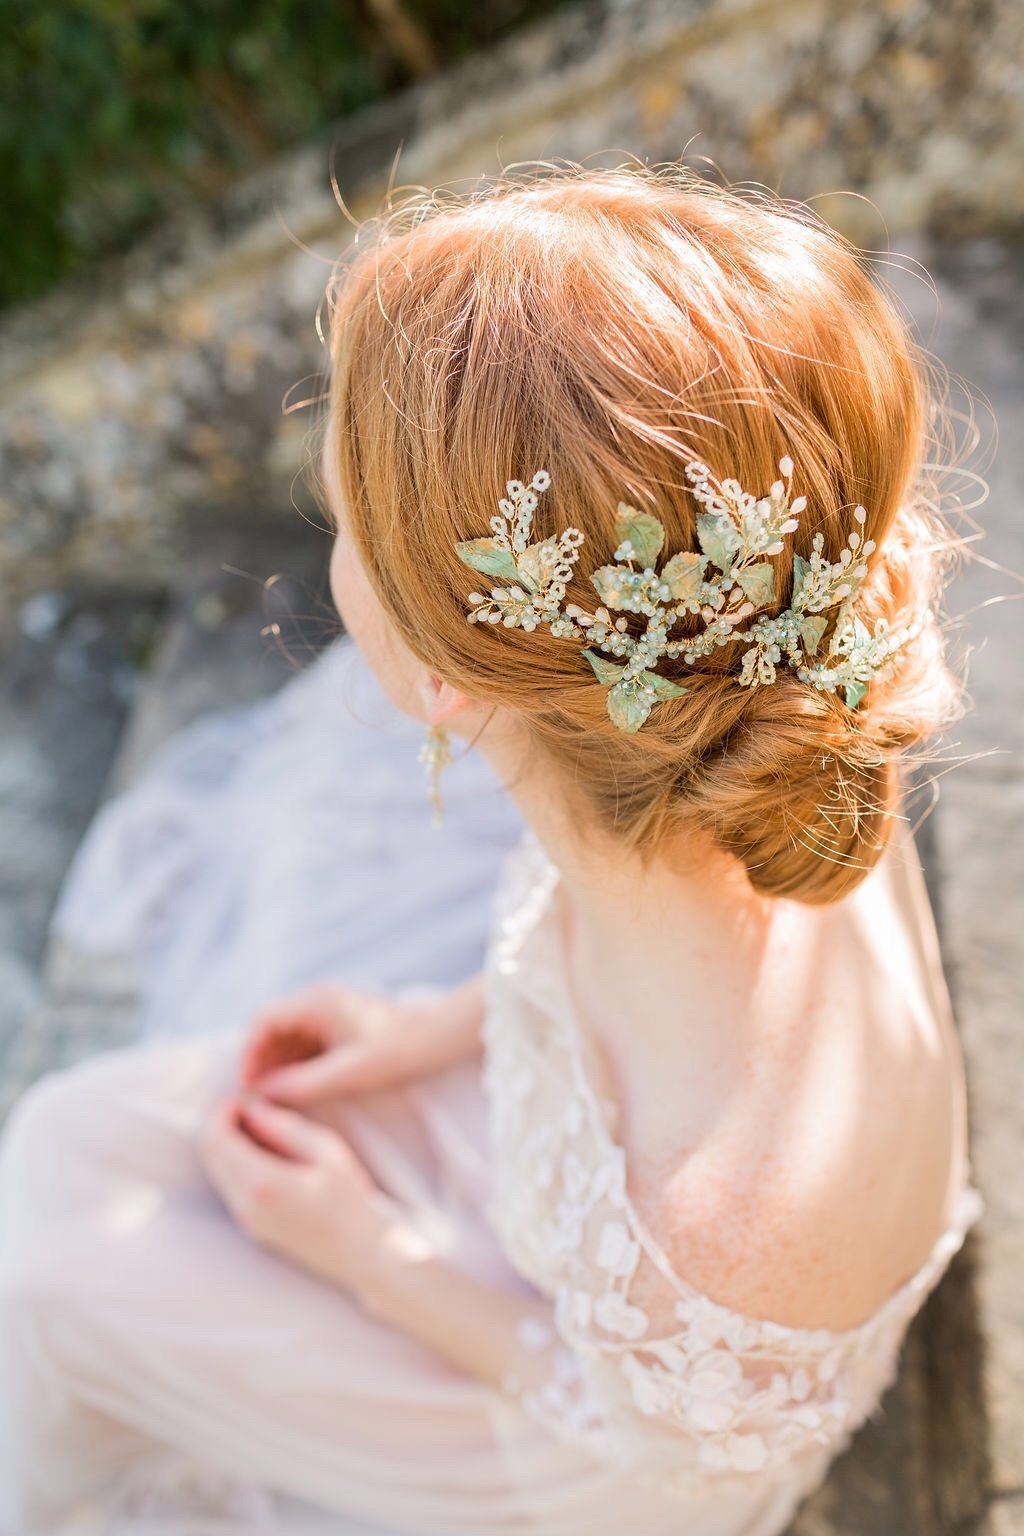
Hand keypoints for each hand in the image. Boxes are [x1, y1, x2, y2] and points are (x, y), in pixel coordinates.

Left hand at [198, 1090, 406, 1296]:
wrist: (358, 1251)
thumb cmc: (350, 1199)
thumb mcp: (326, 1151)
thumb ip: (285, 1127)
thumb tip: (253, 1107)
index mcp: (262, 1183)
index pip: (216, 1139)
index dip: (223, 1111)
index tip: (245, 1097)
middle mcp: (245, 1204)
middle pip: (209, 1154)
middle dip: (222, 1124)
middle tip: (251, 1108)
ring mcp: (245, 1219)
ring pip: (216, 1170)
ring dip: (229, 1143)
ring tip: (262, 1128)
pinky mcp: (251, 1226)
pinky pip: (229, 1186)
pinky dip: (237, 1162)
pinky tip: (267, 1154)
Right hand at [238, 978, 480, 1107]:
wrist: (438, 1039)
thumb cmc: (398, 1051)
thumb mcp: (350, 1073)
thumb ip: (305, 1083)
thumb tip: (264, 1093)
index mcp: (316, 1002)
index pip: (263, 1020)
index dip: (249, 1053)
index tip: (248, 1086)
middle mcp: (316, 1002)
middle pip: (271, 1029)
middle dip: (260, 1063)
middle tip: (257, 1099)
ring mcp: (326, 1014)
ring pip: (285, 1040)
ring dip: (276, 1067)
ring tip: (274, 1100)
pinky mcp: (335, 1029)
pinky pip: (303, 1046)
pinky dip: (294, 1067)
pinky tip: (295, 1092)